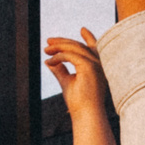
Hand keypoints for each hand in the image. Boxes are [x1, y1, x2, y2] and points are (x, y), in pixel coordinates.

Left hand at [45, 30, 118, 144]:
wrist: (86, 114)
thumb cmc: (79, 102)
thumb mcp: (67, 82)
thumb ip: (60, 70)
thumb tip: (49, 61)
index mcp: (97, 67)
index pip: (94, 48)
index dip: (89, 38)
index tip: (83, 29)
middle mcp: (98, 64)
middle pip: (79, 46)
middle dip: (63, 42)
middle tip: (49, 41)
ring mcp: (95, 64)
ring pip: (74, 48)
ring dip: (58, 47)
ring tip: (46, 50)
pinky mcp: (88, 67)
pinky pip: (70, 55)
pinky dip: (58, 56)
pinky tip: (49, 61)